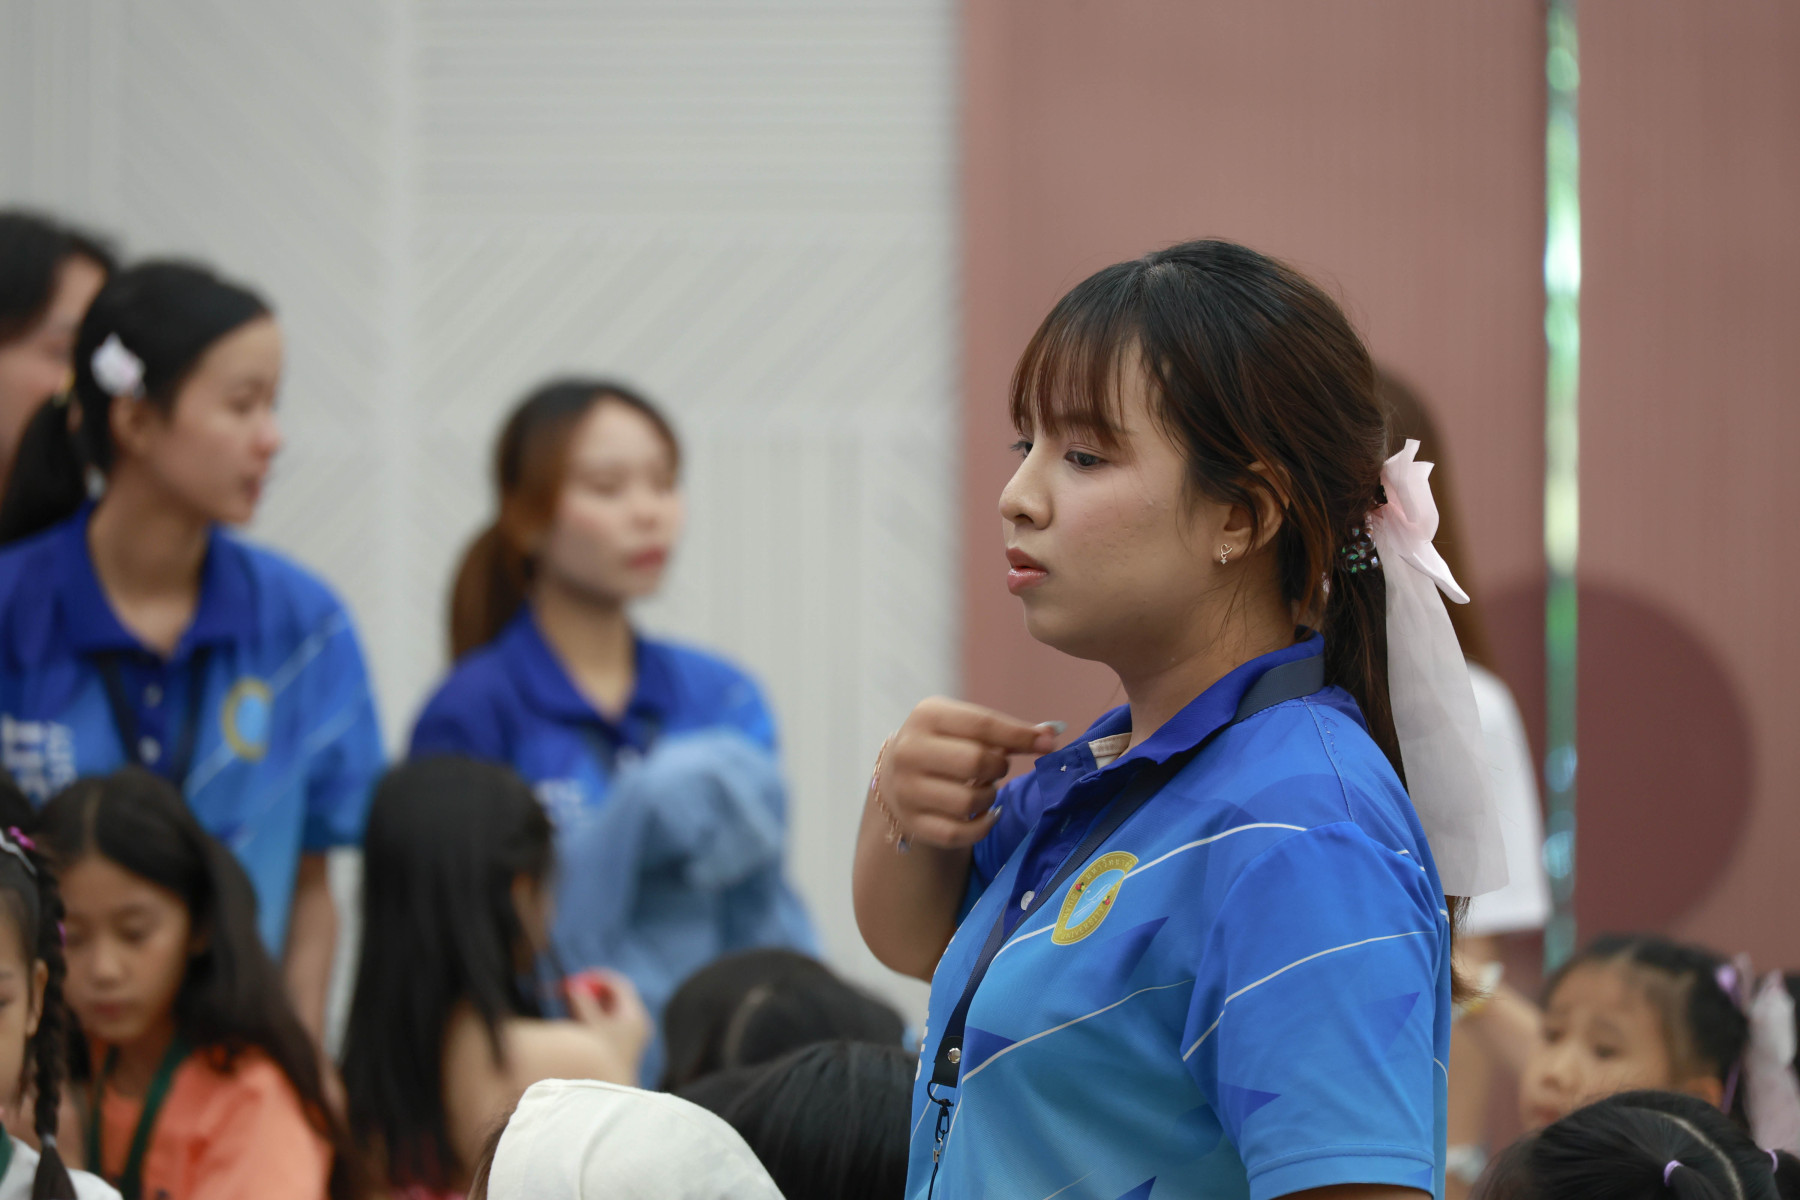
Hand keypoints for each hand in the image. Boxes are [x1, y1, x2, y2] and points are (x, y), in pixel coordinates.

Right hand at [566, 968, 653, 1071]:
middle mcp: (635, 1026)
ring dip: (585, 1008)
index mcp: (635, 1018)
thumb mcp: (589, 1028)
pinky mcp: (618, 1049)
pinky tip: (576, 1038)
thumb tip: (575, 986)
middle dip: (590, 992)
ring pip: (604, 1015)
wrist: (609, 1097)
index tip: (579, 975)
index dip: (599, 978)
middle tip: (568, 989)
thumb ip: (582, 1004)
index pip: (620, 986)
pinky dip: (587, 1023)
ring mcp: (628, 1038)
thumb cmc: (601, 1062)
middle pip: (613, 999)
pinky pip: (601, 1028)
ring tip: (569, 1019)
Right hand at [879, 698, 1058, 849]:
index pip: (982, 724)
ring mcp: (907, 790)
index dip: (1021, 735)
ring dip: (990, 796)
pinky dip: (983, 826)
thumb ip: (1006, 732)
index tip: (1050, 743)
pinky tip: (985, 814)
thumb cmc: (944, 745)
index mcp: (926, 716)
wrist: (896, 776)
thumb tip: (1052, 735)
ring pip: (969, 801)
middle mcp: (909, 752)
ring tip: (983, 787)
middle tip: (998, 767)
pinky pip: (960, 833)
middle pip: (975, 762)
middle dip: (999, 767)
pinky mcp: (913, 823)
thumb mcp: (964, 727)